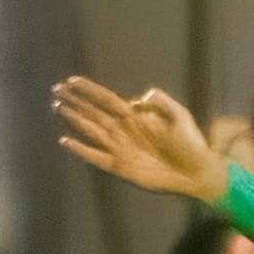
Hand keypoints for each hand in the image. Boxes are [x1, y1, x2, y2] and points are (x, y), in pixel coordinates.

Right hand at [53, 76, 227, 203]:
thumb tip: (135, 98)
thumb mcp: (180, 115)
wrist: (198, 172)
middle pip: (94, 113)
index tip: (71, 80)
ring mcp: (120, 149)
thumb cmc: (192, 144)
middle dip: (76, 101)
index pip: (107, 100)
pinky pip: (96, 157)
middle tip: (56, 90)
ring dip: (75, 119)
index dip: (90, 90)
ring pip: (91, 131)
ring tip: (58, 107)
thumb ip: (161, 101)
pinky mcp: (120, 168)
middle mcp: (124, 131)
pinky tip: (66, 140)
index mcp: (136, 118)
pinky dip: (81, 150)